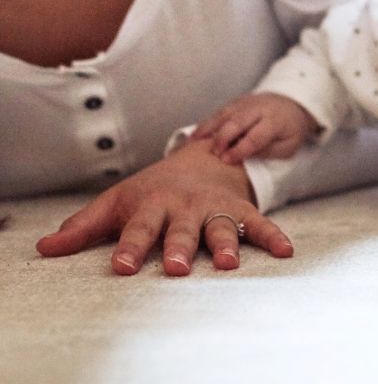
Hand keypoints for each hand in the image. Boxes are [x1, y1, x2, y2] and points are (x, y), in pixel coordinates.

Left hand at [35, 138, 292, 275]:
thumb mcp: (118, 200)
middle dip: (180, 247)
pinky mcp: (240, 210)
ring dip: (224, 244)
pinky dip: (273, 235)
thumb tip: (45, 247)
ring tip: (228, 263)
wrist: (202, 157)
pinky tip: (285, 251)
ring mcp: (215, 208)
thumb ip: (84, 226)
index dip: (130, 248)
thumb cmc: (152, 190)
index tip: (122, 267)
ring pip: (220, 226)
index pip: (137, 229)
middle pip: (181, 229)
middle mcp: (185, 206)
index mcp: (153, 203)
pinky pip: (258, 222)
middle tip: (179, 267)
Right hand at [192, 91, 318, 163]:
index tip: (226, 160)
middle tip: (213, 153)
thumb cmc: (290, 130)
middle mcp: (259, 109)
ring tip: (193, 142)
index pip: (255, 136)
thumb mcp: (288, 146)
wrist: (294, 104)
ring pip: (225, 114)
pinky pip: (220, 111)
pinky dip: (207, 123)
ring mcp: (247, 103)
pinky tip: (195, 135)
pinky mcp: (237, 102)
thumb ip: (268, 151)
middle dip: (223, 137)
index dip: (239, 148)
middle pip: (237, 121)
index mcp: (275, 121)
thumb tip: (244, 156)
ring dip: (209, 128)